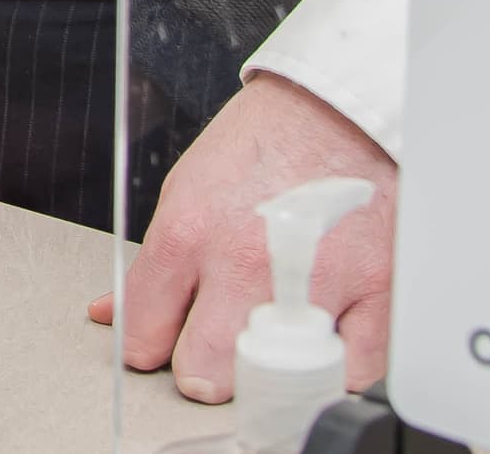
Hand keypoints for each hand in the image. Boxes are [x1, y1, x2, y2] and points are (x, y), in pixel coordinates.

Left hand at [88, 74, 394, 400]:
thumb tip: (114, 314)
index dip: (146, 346)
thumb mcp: (185, 191)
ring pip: (275, 379)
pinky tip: (319, 346)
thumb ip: (153, 265)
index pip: (145, 330)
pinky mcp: (375, 292)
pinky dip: (334, 370)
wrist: (337, 109)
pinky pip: (349, 371)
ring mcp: (313, 281)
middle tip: (210, 355)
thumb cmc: (263, 145)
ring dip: (266, 375)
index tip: (159, 346)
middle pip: (204, 369)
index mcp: (189, 232)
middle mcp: (246, 261)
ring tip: (265, 351)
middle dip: (200, 370)